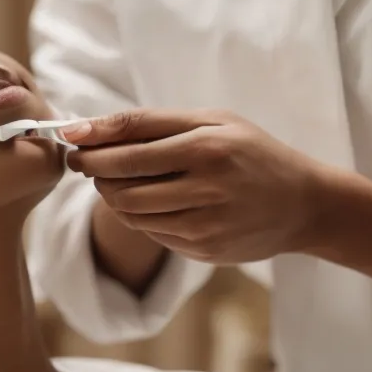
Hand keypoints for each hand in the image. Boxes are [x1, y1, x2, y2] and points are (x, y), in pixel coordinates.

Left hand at [66, 108, 339, 265]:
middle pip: (121, 185)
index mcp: (207, 147)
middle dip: (94, 172)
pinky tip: (152, 199)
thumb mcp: (212, 121)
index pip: (129, 146)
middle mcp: (206, 187)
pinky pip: (151, 232)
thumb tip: (88, 128)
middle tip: (87, 160)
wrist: (304, 204)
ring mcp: (205, 224)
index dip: (90, 144)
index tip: (67, 138)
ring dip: (111, 195)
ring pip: (130, 213)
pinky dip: (138, 215)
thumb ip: (152, 122)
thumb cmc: (251, 151)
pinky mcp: (203, 250)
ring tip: (117, 178)